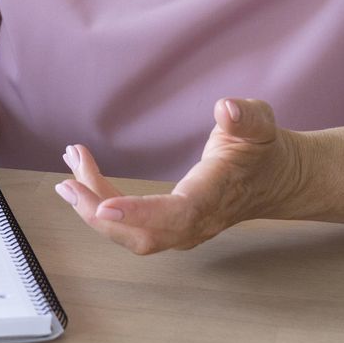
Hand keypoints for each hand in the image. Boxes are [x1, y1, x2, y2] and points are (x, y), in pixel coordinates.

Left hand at [54, 98, 303, 254]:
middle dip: (99, 213)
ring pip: (131, 235)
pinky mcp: (170, 227)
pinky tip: (81, 180)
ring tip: (69, 174)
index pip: (178, 213)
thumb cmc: (263, 151)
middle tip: (67, 183)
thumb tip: (226, 108)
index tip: (105, 207)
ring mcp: (182, 230)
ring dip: (94, 208)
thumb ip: (246, 117)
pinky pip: (131, 226)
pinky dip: (101, 205)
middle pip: (143, 235)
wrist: (275, 180)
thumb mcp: (261, 124)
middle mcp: (196, 222)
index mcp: (215, 195)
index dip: (141, 213)